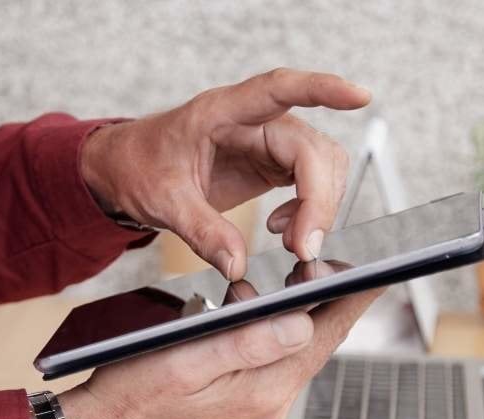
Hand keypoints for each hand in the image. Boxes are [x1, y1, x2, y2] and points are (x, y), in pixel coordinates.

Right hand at [58, 289, 381, 418]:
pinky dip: (271, 342)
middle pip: (315, 346)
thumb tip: (302, 325)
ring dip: (294, 321)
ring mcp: (255, 416)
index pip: (324, 338)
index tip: (377, 270)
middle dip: (326, 305)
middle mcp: (267, 409)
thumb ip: (246, 344)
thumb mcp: (184, 362)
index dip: (352, 299)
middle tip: (331, 265)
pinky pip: (270, 371)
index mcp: (261, 394)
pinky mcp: (240, 416)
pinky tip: (255, 322)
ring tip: (292, 286)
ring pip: (292, 357)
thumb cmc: (127, 401)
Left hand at [78, 68, 371, 280]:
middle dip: (319, 198)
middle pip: (311, 149)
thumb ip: (201, 231)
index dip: (321, 88)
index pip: (278, 89)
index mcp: (220, 112)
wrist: (124, 170)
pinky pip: (311, 182)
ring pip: (321, 165)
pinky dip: (309, 211)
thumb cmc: (138, 167)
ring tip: (291, 242)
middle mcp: (252, 121)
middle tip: (303, 247)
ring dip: (319, 207)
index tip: (358, 96)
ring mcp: (266, 142)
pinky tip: (283, 231)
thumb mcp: (161, 202)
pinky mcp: (271, 164)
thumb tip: (236, 265)